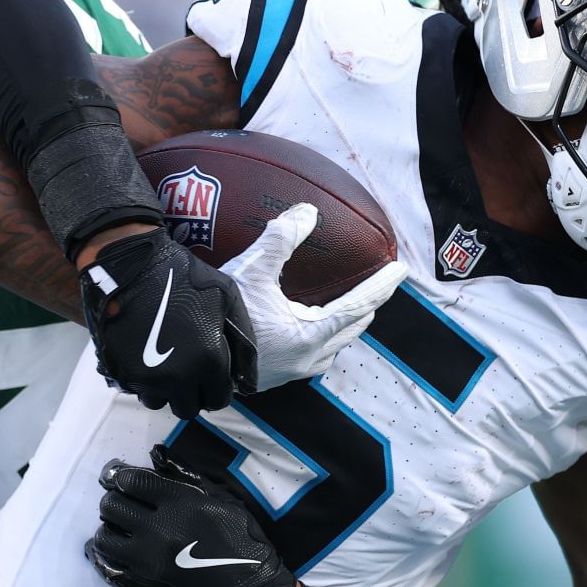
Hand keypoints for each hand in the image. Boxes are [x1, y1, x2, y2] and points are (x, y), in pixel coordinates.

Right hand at [78, 229, 255, 418]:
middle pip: (187, 409)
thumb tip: (247, 374)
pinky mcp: (122, 371)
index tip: (210, 376)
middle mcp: (178, 377)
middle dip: (191, 394)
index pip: (218, 399)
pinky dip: (142, 380)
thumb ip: (242, 337)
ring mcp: (147, 377)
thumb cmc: (184, 277)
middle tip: (188, 373)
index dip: (216, 389)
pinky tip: (146, 358)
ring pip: (158, 402)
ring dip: (164, 390)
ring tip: (165, 366)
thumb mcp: (227, 296)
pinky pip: (136, 389)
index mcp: (208, 362)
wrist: (131, 265)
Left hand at [85, 446, 297, 586]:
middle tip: (122, 501)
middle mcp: (159, 527)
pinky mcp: (147, 578)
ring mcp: (150, 556)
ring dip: (109, 527)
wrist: (249, 586)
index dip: (122, 477)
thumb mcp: (222, 500)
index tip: (124, 480)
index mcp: (180, 502)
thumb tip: (156, 459)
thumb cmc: (241, 539)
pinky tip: (123, 546)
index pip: (132, 481)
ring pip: (105, 536)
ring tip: (121, 526)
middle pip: (112, 505)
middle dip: (113, 499)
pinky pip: (113, 561)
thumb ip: (187, 480)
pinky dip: (112, 551)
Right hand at [223, 204, 407, 390]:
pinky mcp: (275, 375)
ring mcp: (292, 371)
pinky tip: (309, 326)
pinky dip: (321, 334)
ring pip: (332, 344)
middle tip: (379, 285)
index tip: (400, 270)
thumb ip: (281, 238)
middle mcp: (308, 359)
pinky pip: (312, 352)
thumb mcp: (253, 270)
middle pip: (350, 328)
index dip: (381, 285)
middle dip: (366, 305)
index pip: (358, 306)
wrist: (186, 353)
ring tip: (349, 306)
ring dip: (344, 324)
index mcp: (310, 337)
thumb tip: (306, 211)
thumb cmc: (222, 315)